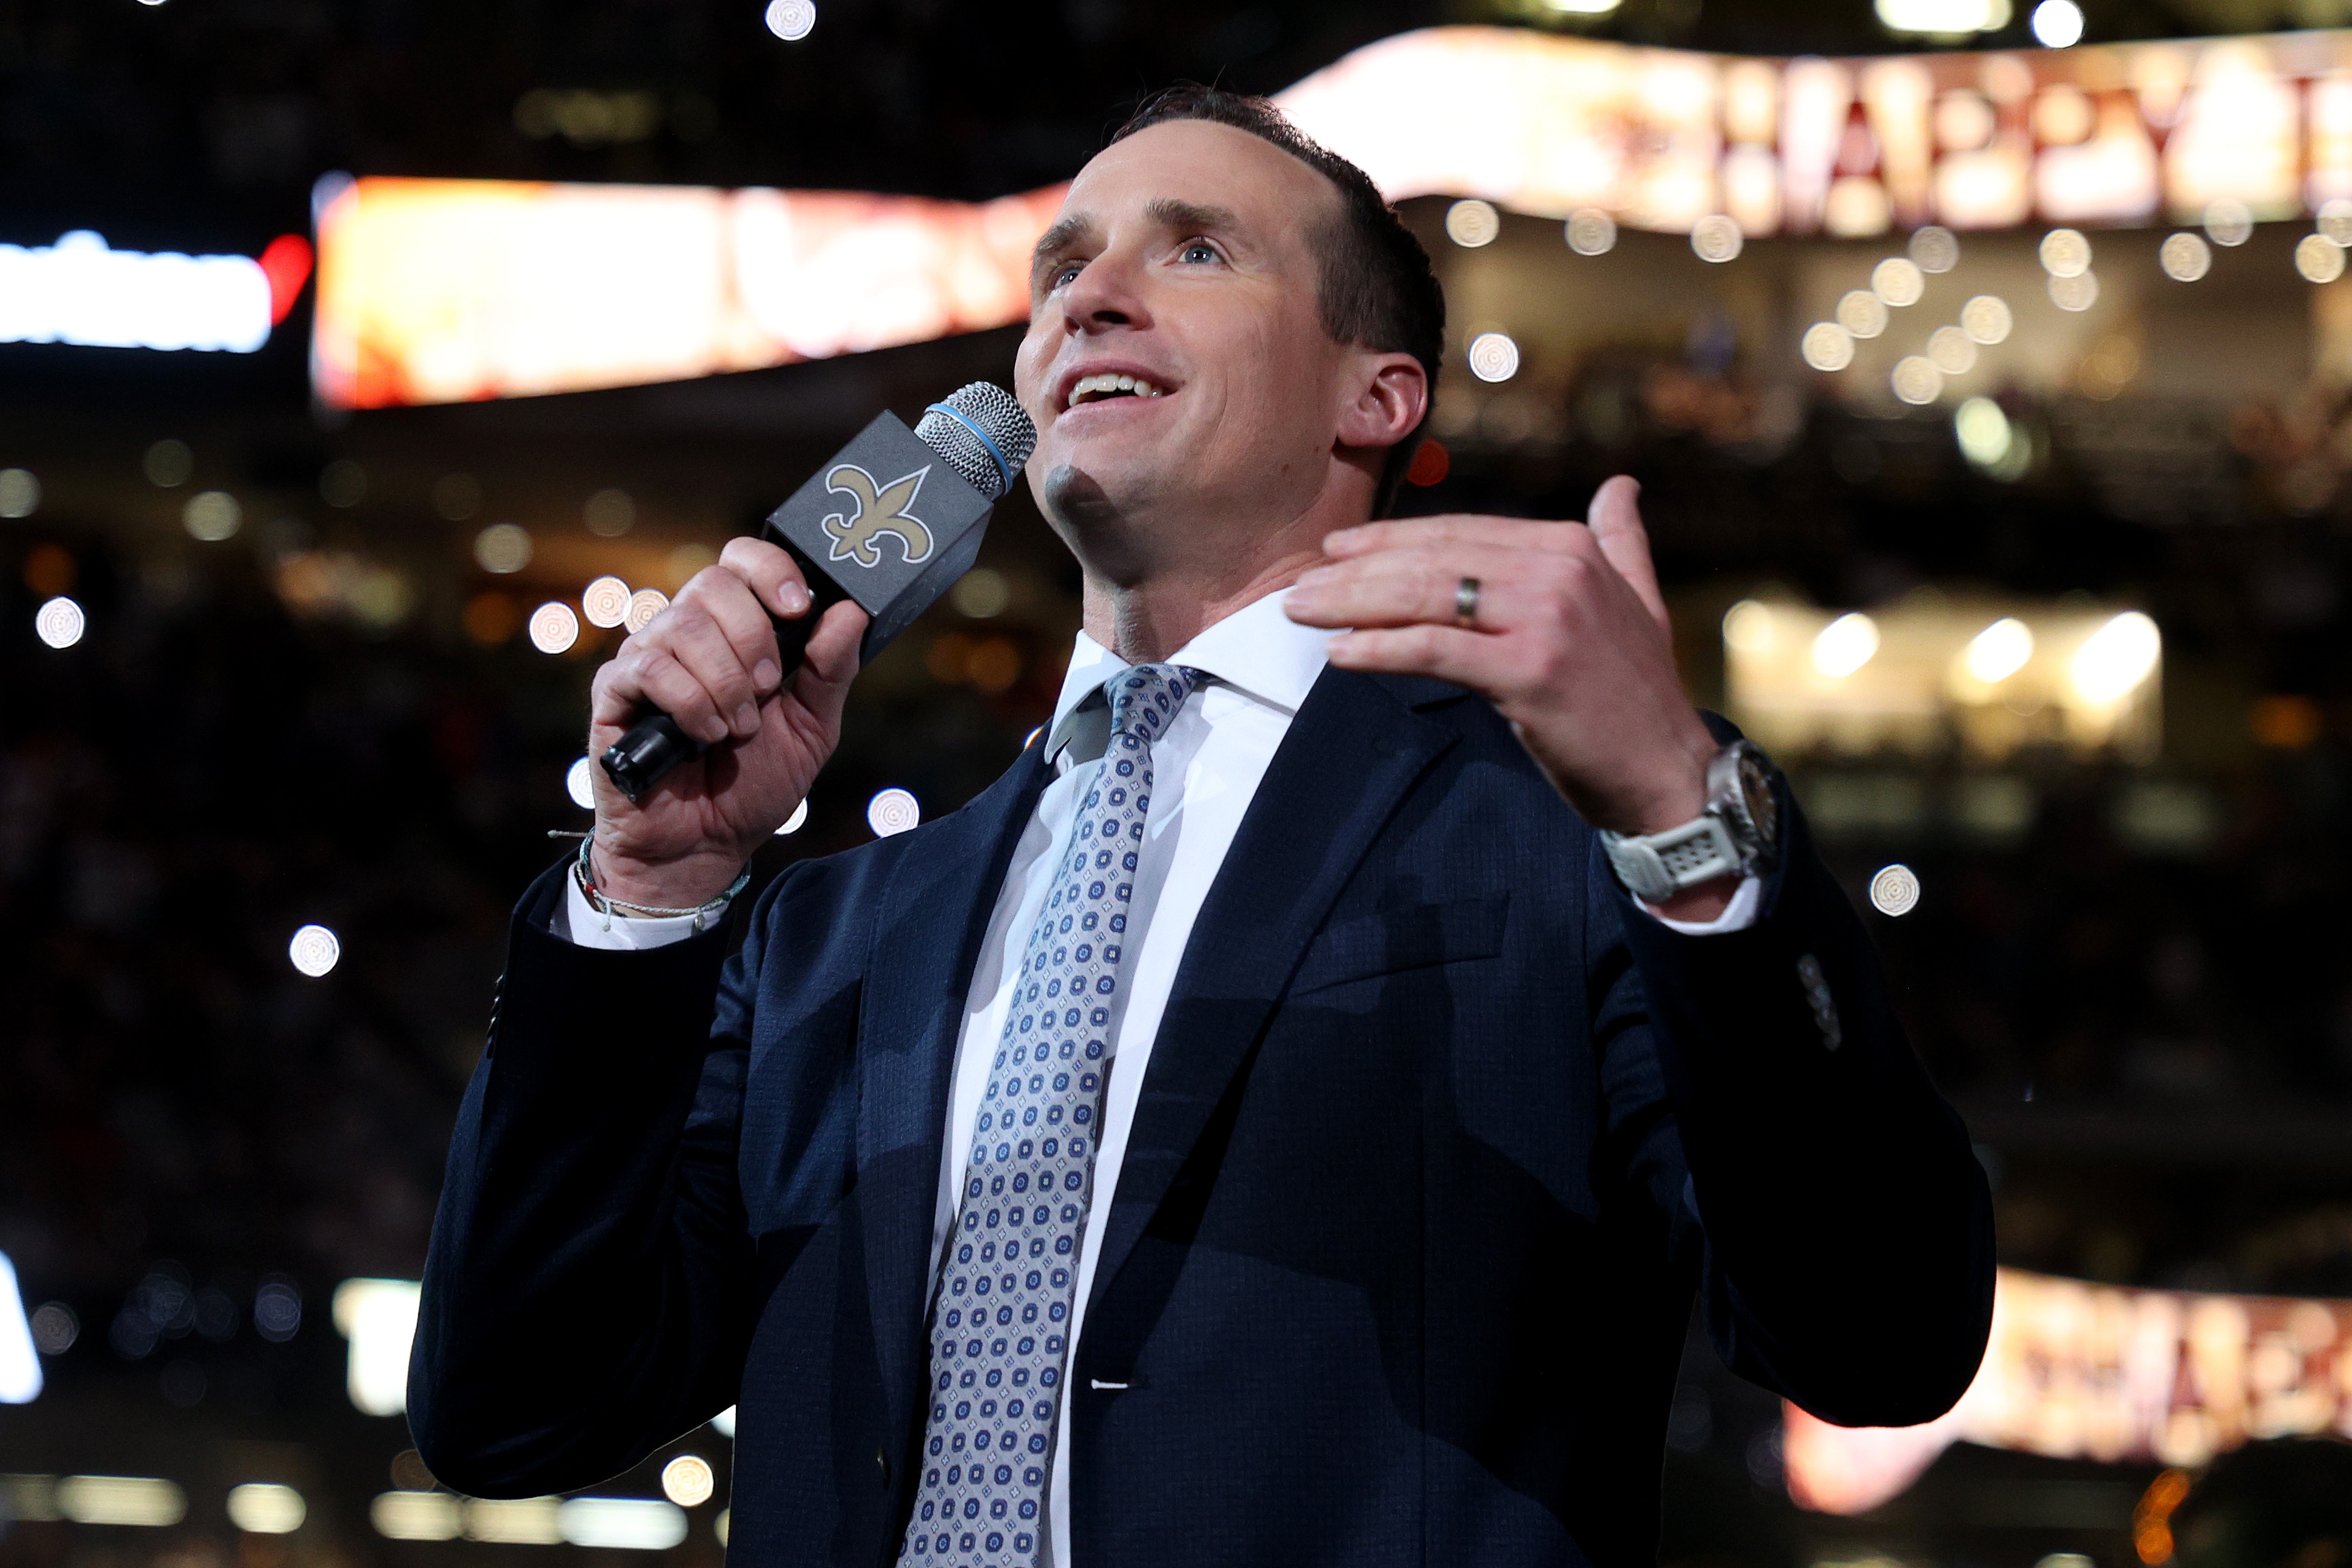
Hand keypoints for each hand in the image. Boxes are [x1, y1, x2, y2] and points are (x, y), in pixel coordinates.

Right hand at [587, 538, 868, 908]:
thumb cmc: (755, 783)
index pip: (741, 560)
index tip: (798, 608)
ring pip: (683, 625)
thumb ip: (831, 670)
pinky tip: (703, 736)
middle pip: (712, 583)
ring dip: (725, 682)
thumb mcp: (812, 729)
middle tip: (768, 691)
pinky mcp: (614, 691)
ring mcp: (646, 657)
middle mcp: (687, 631)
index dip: (770, 570)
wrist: (705, 846)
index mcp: (735, 629)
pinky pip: (648, 666)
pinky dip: (689, 702)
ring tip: (738, 729)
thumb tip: (851, 611)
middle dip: (754, 640)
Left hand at [1283, 477, 1727, 912]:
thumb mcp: (1637, 601)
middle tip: (1300, 583)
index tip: (1339, 551)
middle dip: (1357, 569)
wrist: (1669, 774)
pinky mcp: (1529, 670)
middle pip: (1432, 560)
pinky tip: (1340, 653)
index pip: (1458, 534)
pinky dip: (1379, 649)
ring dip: (1351, 602)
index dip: (1391, 540)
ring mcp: (1545, 619)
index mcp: (1572, 548)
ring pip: (1425, 597)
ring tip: (1301, 611)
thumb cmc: (1637, 697)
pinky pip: (1433, 650)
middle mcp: (1559, 571)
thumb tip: (1622, 486)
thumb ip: (1619, 542)